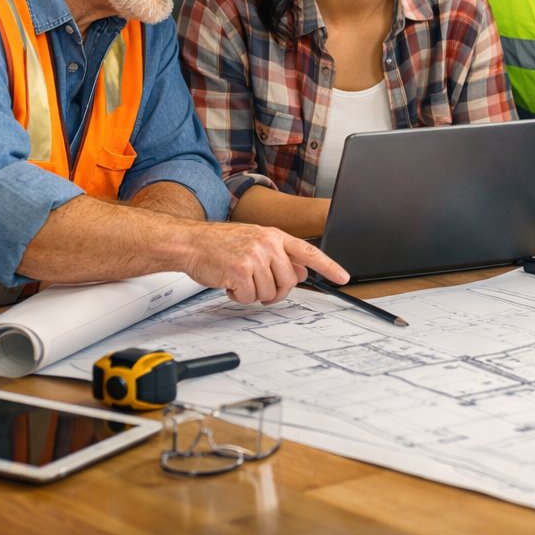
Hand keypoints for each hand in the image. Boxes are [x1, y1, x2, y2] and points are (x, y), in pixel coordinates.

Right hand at [181, 222, 349, 304]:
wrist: (192, 242)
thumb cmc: (222, 245)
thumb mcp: (257, 242)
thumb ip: (281, 255)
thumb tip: (302, 272)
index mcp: (275, 236)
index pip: (309, 252)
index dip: (329, 266)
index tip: (343, 277)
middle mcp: (268, 244)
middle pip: (289, 282)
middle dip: (275, 291)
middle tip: (259, 287)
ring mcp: (254, 257)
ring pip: (269, 293)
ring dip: (253, 294)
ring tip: (240, 280)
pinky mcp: (239, 271)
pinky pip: (250, 298)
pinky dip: (239, 297)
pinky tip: (230, 283)